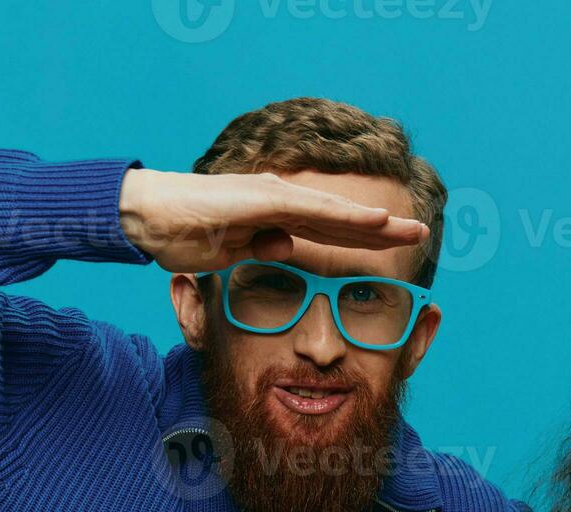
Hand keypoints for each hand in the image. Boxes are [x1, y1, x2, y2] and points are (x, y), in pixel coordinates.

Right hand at [117, 168, 428, 271]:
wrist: (147, 217)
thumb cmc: (184, 234)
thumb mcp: (233, 254)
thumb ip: (261, 248)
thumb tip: (286, 251)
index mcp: (277, 218)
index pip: (331, 232)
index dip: (366, 239)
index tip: (397, 249)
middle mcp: (282, 202)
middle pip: (343, 221)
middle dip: (384, 228)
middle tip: (423, 233)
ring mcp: (273, 198)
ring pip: (335, 213)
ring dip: (375, 221)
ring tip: (409, 227)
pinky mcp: (262, 200)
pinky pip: (312, 211)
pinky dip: (345, 216)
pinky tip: (374, 220)